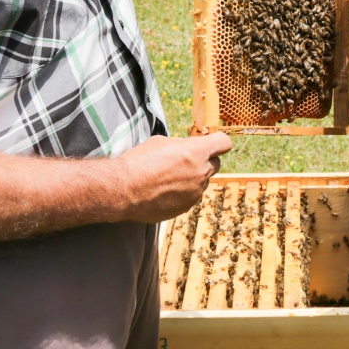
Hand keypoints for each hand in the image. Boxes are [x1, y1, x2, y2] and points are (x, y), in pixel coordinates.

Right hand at [116, 132, 232, 222]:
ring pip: (202, 182)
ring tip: (169, 177)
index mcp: (196, 152)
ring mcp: (195, 192)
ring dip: (193, 178)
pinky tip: (164, 191)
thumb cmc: (139, 161)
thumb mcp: (161, 142)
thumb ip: (182, 145)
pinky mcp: (186, 207)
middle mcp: (200, 173)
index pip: (224, 143)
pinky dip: (183, 193)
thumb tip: (188, 148)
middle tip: (186, 160)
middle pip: (216, 164)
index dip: (218, 142)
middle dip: (205, 160)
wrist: (124, 190)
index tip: (212, 143)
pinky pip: (191, 196)